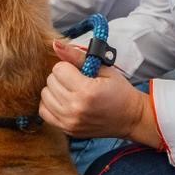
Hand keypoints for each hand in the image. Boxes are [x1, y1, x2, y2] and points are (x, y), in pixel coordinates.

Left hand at [39, 39, 156, 144]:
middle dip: (61, 77)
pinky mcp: (67, 130)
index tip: (78, 71)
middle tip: (76, 81)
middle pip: (50, 82)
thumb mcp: (103, 69)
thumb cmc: (120, 92)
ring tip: (70, 91)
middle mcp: (76, 108)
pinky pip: (44, 112)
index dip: (68, 66)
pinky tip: (63, 101)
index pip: (59, 69)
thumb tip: (56, 44)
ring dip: (55, 90)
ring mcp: (70, 121)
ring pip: (45, 96)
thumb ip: (76, 56)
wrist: (130, 118)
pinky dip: (50, 104)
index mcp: (87, 91)